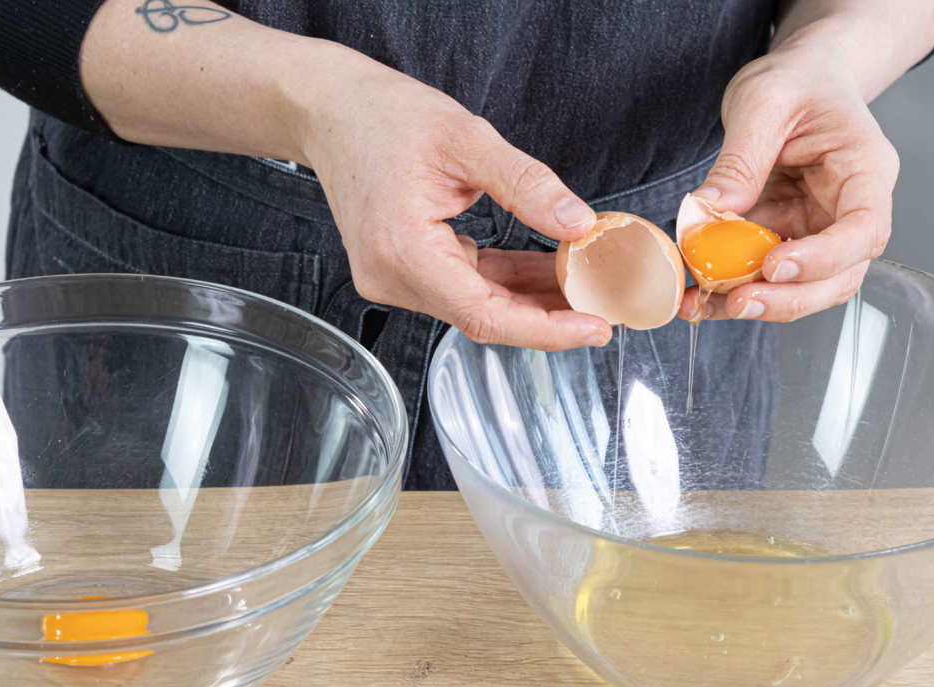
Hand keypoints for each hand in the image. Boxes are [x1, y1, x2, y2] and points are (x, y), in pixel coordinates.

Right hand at [294, 48, 611, 349]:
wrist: (331, 110)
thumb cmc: (383, 116)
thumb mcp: (466, 138)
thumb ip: (526, 185)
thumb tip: (578, 224)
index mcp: (403, 252)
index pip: (486, 315)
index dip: (545, 329)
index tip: (594, 328)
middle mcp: (392, 278)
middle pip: (484, 317)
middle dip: (547, 316)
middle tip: (603, 307)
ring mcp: (393, 279)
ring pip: (476, 305)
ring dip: (529, 299)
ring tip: (582, 285)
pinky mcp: (402, 271)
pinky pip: (463, 287)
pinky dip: (504, 281)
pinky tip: (544, 270)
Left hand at [678, 46, 899, 322]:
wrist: (800, 79)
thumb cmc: (798, 81)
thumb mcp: (763, 101)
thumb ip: (740, 159)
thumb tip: (709, 212)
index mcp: (866, 170)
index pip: (864, 229)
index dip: (824, 258)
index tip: (775, 265)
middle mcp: (850, 209)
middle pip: (839, 276)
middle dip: (787, 298)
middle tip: (736, 302)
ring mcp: (820, 229)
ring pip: (802, 287)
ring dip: (755, 302)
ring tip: (702, 303)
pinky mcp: (787, 237)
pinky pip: (764, 275)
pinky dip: (730, 289)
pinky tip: (697, 294)